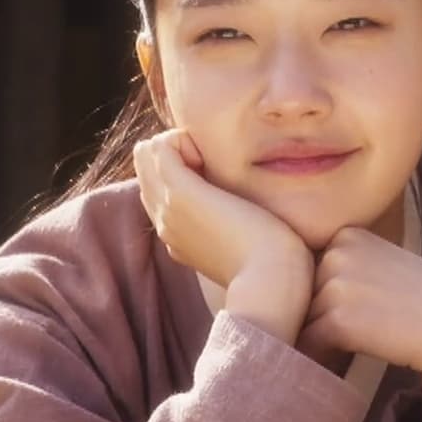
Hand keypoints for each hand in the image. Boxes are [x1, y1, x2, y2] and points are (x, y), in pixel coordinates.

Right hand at [134, 129, 312, 342]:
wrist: (271, 282)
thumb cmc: (274, 266)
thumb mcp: (251, 243)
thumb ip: (242, 227)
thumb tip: (251, 211)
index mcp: (180, 236)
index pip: (160, 189)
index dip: (185, 168)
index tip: (219, 176)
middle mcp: (165, 221)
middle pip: (147, 168)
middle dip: (178, 151)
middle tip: (215, 164)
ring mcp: (168, 207)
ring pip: (147, 153)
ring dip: (178, 143)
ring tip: (212, 160)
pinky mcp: (181, 193)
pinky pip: (158, 146)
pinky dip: (182, 139)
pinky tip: (210, 155)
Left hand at [301, 228, 421, 421]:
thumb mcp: (386, 265)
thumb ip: (351, 265)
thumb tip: (303, 291)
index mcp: (349, 235)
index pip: (313, 271)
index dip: (330, 297)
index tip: (362, 310)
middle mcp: (338, 252)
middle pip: (305, 295)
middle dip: (320, 317)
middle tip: (361, 333)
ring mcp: (337, 283)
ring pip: (305, 320)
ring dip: (321, 339)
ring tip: (358, 347)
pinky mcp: (338, 318)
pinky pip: (309, 343)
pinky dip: (321, 357)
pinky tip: (348, 361)